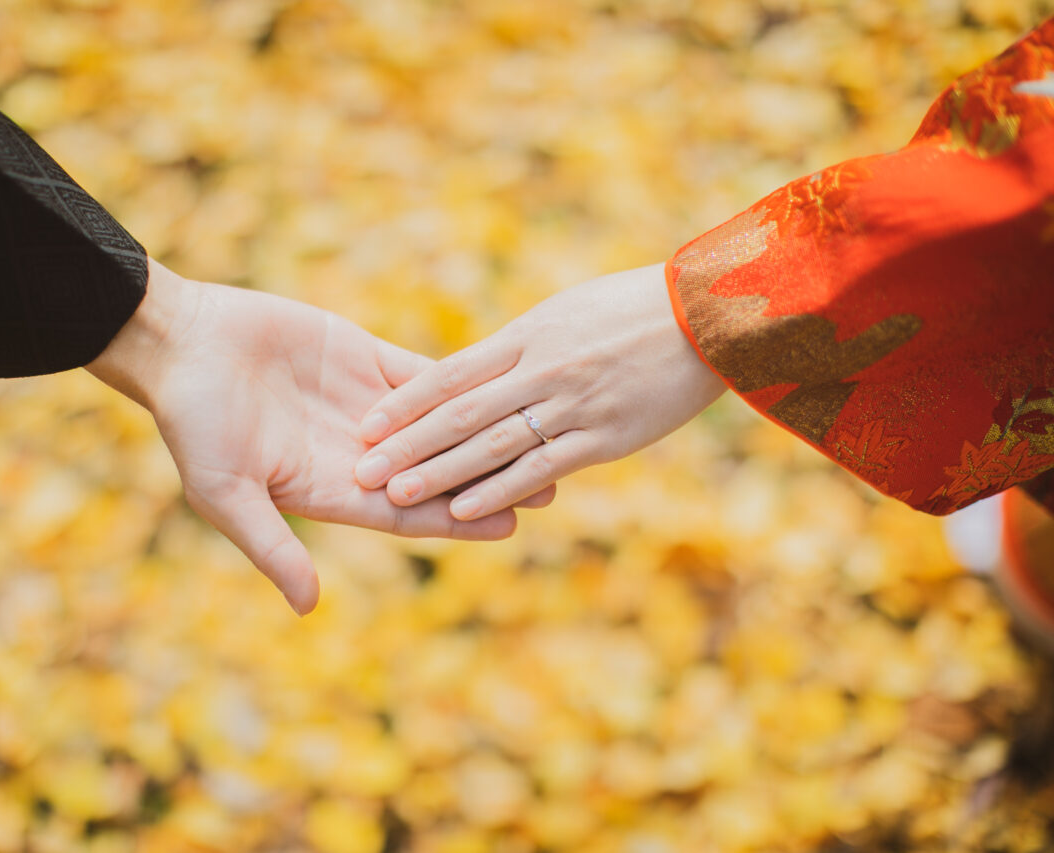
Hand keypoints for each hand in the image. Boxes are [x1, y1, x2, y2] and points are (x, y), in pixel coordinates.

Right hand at [88, 260, 549, 615]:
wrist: (182, 343)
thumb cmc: (194, 422)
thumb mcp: (225, 493)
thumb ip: (273, 546)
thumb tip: (308, 607)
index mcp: (329, 490)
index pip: (408, 513)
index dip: (458, 520)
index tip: (512, 525)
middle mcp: (355, 453)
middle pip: (437, 472)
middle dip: (490, 478)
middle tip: (552, 484)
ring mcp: (362, 404)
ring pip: (440, 422)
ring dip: (485, 428)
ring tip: (540, 432)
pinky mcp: (361, 357)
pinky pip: (420, 372)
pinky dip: (458, 380)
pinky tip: (500, 380)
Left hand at [353, 263, 726, 519]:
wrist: (705, 316)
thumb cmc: (629, 309)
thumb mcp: (562, 315)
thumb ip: (516, 348)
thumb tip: (470, 376)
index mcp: (525, 337)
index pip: (450, 373)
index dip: (404, 403)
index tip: (366, 426)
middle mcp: (540, 371)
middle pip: (459, 414)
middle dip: (407, 446)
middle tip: (363, 471)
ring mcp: (571, 406)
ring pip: (492, 445)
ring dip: (440, 474)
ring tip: (396, 496)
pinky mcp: (603, 437)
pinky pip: (541, 468)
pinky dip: (500, 490)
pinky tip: (466, 511)